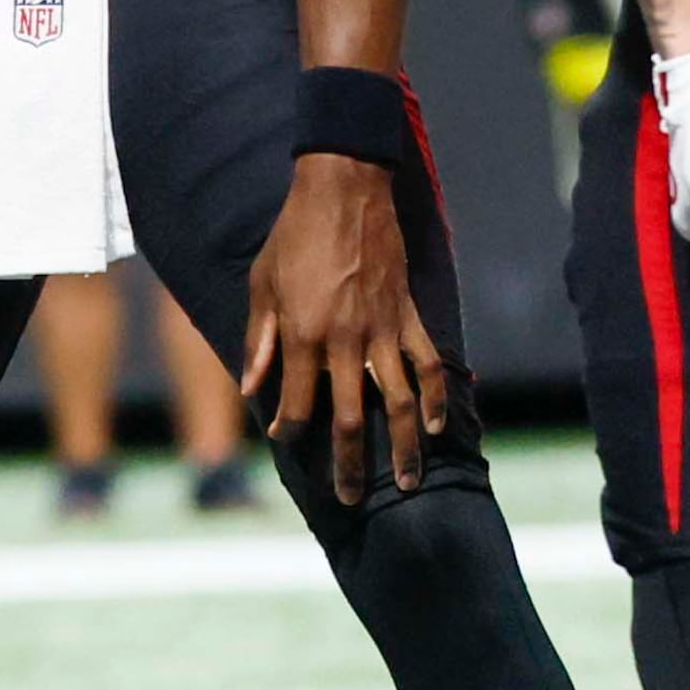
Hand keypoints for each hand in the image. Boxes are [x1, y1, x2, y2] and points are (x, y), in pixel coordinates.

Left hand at [241, 154, 447, 503]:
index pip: (299, 404)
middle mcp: (345, 342)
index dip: (292, 432)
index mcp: (304, 335)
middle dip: (351, 465)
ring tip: (411, 483)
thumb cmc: (293, 235)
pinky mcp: (409, 315)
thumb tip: (251, 388)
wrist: (343, 189)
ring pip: (399, 403)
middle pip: (350, 419)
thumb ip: (259, 341)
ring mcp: (383, 331)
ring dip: (405, 447)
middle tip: (353, 501)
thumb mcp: (261, 284)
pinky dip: (437, 397)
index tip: (289, 445)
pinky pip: (429, 364)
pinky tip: (438, 426)